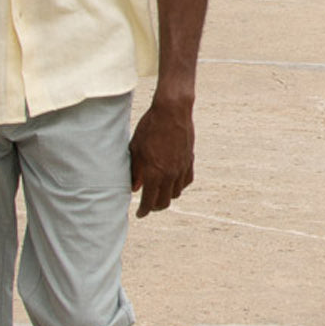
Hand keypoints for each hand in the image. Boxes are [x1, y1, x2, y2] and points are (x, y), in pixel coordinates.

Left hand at [129, 96, 193, 216]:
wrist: (172, 111)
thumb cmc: (149, 127)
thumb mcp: (136, 148)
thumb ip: (134, 170)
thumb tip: (134, 187)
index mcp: (153, 173)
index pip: (148, 201)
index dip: (143, 211)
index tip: (139, 214)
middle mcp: (169, 175)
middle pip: (164, 202)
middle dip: (154, 207)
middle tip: (148, 205)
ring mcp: (181, 168)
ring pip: (176, 193)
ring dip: (167, 197)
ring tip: (159, 192)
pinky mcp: (189, 161)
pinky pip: (186, 181)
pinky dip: (179, 185)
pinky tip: (173, 181)